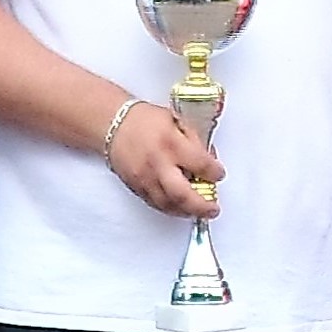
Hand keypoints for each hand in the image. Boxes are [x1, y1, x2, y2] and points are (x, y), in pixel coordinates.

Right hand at [103, 97, 222, 218]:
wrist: (113, 124)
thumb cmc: (144, 119)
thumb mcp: (176, 120)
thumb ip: (194, 141)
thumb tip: (208, 159)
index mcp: (172, 143)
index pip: (201, 164)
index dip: (215, 172)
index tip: (219, 174)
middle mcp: (158, 164)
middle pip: (183, 194)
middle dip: (202, 206)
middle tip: (213, 209)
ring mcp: (145, 178)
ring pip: (169, 205)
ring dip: (187, 211)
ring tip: (199, 211)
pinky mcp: (136, 187)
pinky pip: (156, 204)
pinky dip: (171, 209)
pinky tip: (180, 208)